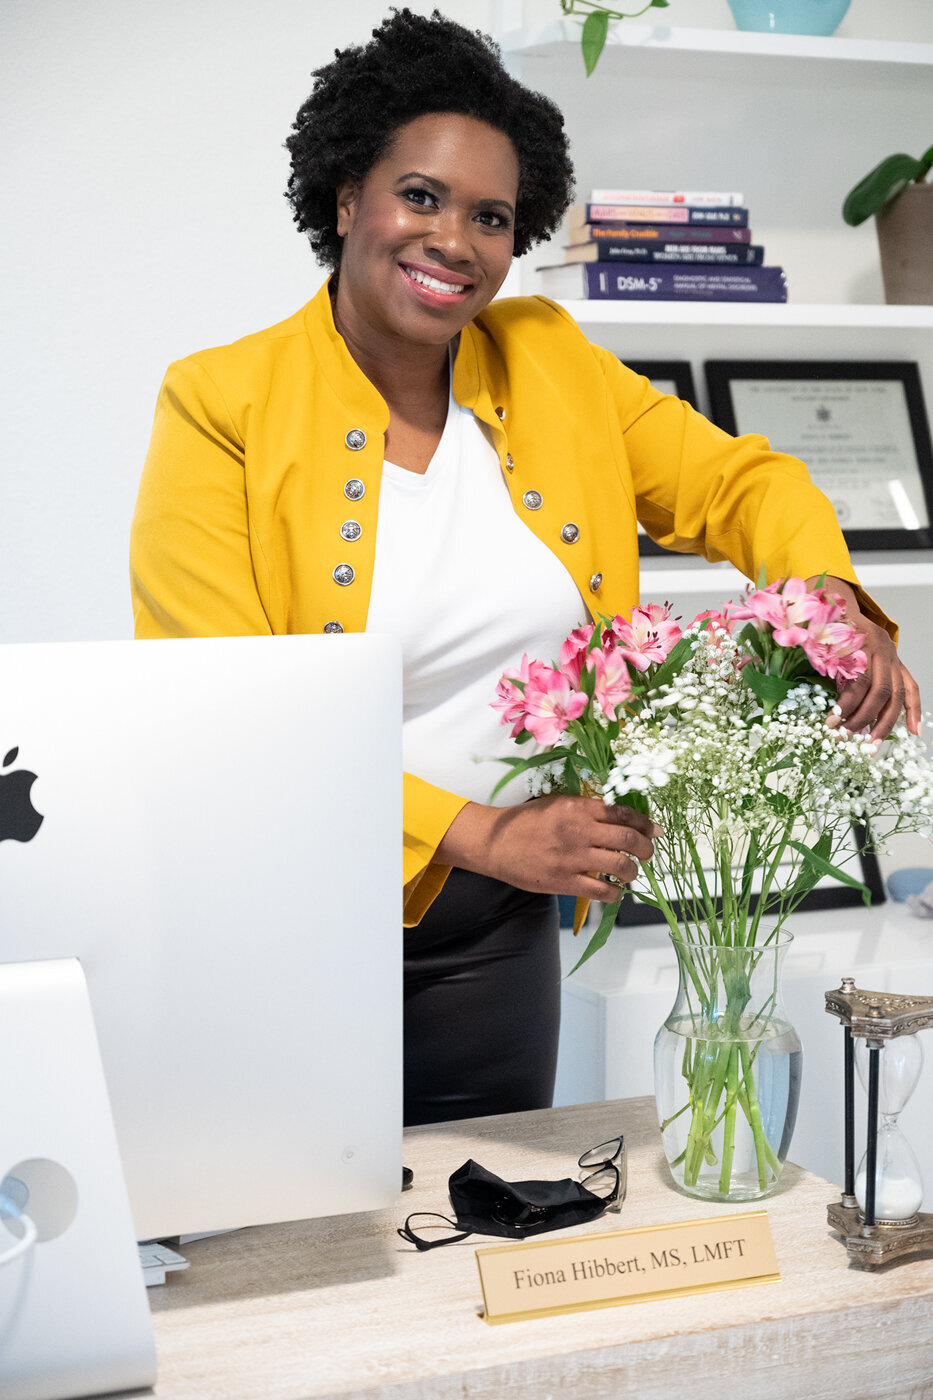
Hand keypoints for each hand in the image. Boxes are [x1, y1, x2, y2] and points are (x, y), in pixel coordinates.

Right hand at [435, 795, 661, 901]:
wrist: (495, 843)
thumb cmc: (526, 821)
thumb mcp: (557, 804)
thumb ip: (586, 810)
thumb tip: (619, 818)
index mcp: (578, 808)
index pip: (623, 813)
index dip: (645, 823)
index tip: (655, 830)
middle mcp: (580, 831)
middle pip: (629, 840)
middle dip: (646, 849)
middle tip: (648, 853)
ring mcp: (573, 858)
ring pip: (621, 866)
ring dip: (633, 871)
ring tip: (631, 872)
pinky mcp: (564, 881)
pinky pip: (602, 891)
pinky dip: (615, 893)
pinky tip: (614, 890)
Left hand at [809, 575, 920, 739]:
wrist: (838, 601)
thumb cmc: (820, 618)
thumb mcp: (807, 629)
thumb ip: (798, 644)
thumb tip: (777, 653)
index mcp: (860, 640)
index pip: (858, 679)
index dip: (845, 704)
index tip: (829, 723)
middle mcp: (881, 649)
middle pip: (880, 691)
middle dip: (863, 720)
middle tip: (844, 738)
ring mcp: (892, 657)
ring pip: (897, 694)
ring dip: (885, 723)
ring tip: (872, 747)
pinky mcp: (897, 664)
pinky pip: (911, 688)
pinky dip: (913, 710)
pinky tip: (913, 731)